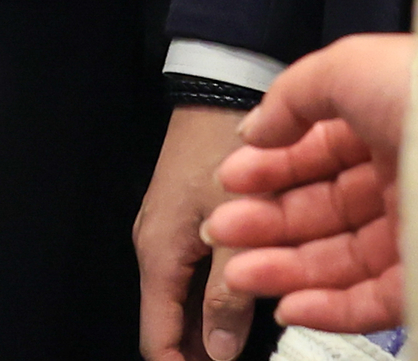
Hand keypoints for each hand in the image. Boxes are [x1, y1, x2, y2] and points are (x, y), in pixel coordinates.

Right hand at [137, 104, 255, 360]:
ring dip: (220, 322)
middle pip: (176, 321)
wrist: (221, 83)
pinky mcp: (198, 216)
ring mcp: (178, 230)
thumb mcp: (234, 223)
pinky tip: (261, 301)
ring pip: (195, 297)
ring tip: (256, 344)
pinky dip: (228, 292)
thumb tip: (221, 348)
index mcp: (159, 252)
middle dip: (204, 349)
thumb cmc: (221, 139)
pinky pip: (207, 270)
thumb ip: (228, 291)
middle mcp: (161, 245)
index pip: (156, 336)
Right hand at [206, 31, 414, 335]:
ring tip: (239, 272)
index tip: (232, 181)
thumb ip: (290, 98)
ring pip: (341, 261)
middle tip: (223, 230)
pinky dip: (327, 308)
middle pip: (323, 212)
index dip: (271, 169)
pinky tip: (288, 303)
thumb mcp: (346, 67)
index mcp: (391, 123)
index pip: (319, 156)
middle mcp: (408, 176)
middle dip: (266, 223)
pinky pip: (375, 301)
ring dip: (284, 269)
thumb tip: (255, 132)